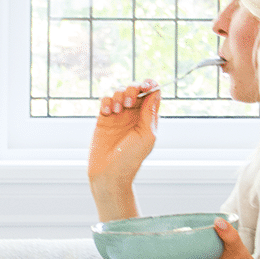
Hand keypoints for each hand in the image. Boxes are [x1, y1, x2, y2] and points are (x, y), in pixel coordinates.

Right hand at [88, 81, 160, 218]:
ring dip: (118, 95)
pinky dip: (106, 101)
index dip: (150, 86)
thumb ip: (150, 114)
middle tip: (129, 102)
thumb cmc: (131, 159)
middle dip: (132, 89)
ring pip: (119, 92)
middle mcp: (134, 115)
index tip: (146, 86)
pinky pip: (106, 100)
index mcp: (147, 118)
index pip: (151, 94)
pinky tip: (107, 112)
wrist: (109, 173)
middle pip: (135, 89)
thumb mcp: (147, 136)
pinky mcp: (104, 118)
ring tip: (117, 111)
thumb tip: (155, 93)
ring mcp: (118, 116)